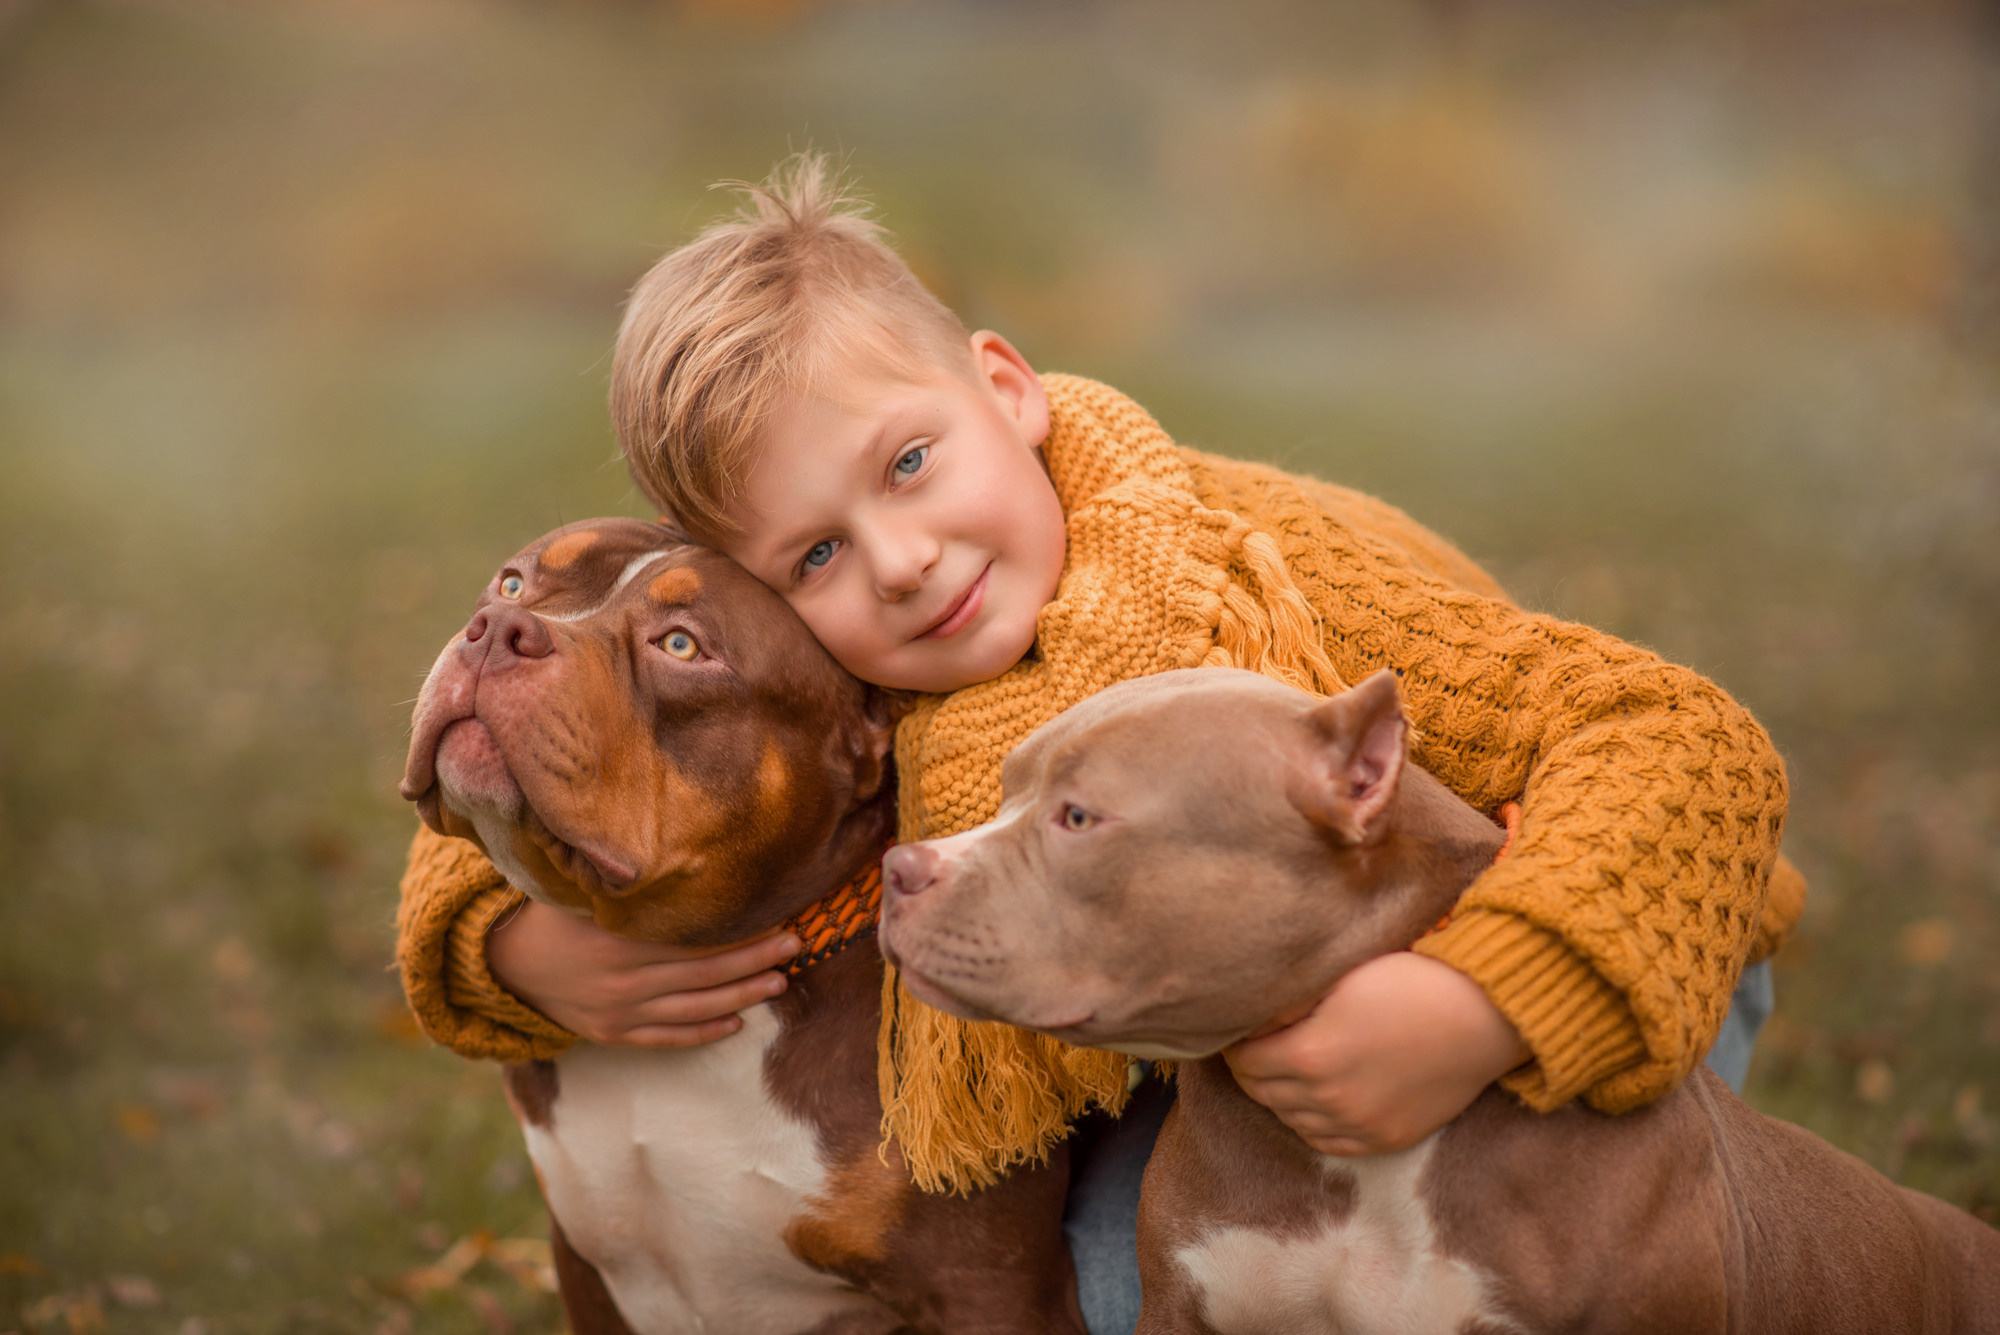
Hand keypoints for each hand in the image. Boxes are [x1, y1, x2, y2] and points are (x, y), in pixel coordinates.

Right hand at [486, 898, 799, 1047]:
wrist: (502, 963)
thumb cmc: (549, 913)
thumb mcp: (580, 889)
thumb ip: (625, 881)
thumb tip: (677, 852)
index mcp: (617, 941)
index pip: (693, 939)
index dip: (739, 931)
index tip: (776, 916)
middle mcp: (623, 981)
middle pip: (704, 974)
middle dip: (754, 960)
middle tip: (795, 945)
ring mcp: (619, 1012)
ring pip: (693, 1009)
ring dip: (741, 997)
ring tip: (780, 982)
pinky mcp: (612, 1034)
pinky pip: (666, 1038)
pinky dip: (702, 1032)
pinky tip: (736, 1023)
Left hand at [1223, 951, 1529, 1156]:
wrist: (1483, 1015)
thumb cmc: (1411, 979)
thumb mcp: (1340, 975)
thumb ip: (1290, 1000)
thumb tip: (1248, 1012)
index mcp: (1309, 1052)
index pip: (1243, 1060)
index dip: (1237, 1042)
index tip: (1242, 1027)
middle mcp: (1328, 1096)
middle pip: (1261, 1093)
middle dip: (1252, 1069)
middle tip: (1257, 1047)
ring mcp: (1358, 1123)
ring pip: (1291, 1120)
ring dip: (1281, 1096)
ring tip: (1288, 1068)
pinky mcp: (1385, 1138)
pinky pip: (1328, 1142)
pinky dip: (1313, 1122)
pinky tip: (1318, 1098)